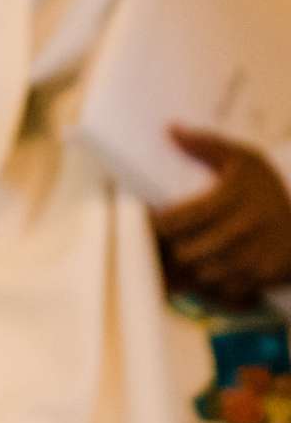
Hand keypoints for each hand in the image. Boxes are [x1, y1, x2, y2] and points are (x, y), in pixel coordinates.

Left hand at [151, 129, 290, 306]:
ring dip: (190, 268)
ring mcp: (254, 258)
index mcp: (231, 200)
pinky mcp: (263, 278)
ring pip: (201, 275)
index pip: (176, 220)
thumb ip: (206, 144)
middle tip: (165, 241)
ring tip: (185, 255)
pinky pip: (224, 291)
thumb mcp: (244, 158)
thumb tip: (171, 130)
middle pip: (185, 252)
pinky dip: (213, 286)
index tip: (154, 219)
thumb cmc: (268, 189)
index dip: (157, 224)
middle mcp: (242, 231)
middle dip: (171, 249)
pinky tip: (209, 270)